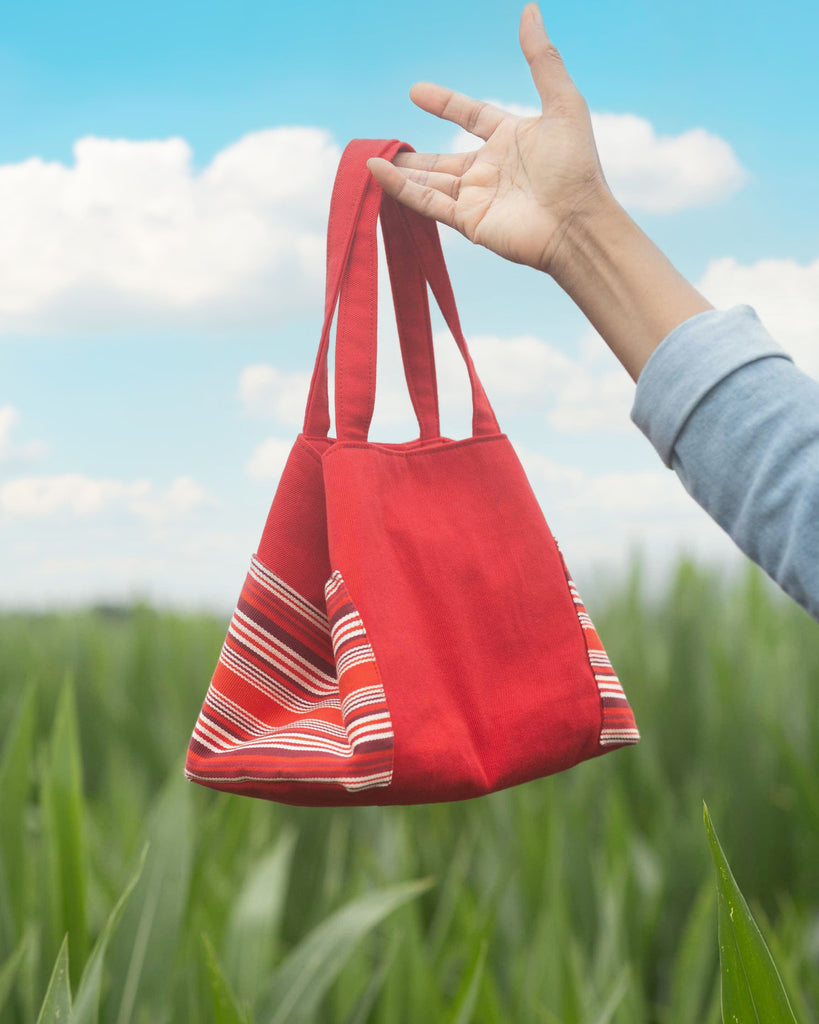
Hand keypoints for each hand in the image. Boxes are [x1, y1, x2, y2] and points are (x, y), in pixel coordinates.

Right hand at [366, 2, 613, 277]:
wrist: (577, 223)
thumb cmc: (576, 167)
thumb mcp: (562, 103)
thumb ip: (542, 59)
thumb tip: (530, 10)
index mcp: (512, 140)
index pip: (471, 116)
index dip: (444, 104)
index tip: (415, 91)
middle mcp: (492, 169)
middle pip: (444, 158)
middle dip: (416, 156)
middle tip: (387, 145)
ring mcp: (478, 197)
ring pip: (431, 181)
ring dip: (402, 172)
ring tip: (372, 159)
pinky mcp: (469, 221)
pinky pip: (428, 202)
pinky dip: (401, 190)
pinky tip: (377, 172)